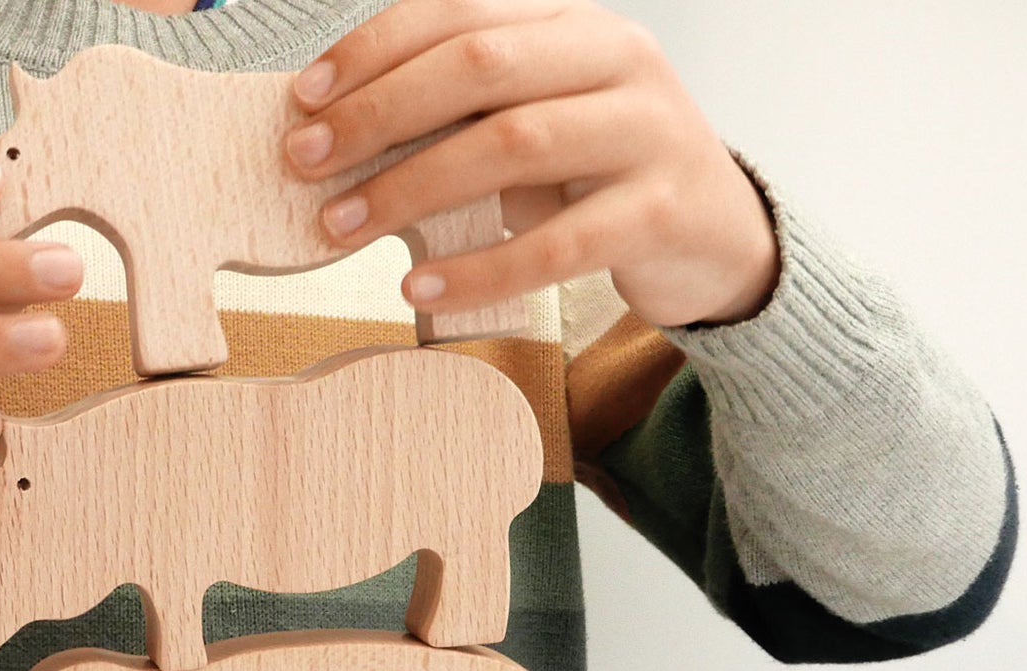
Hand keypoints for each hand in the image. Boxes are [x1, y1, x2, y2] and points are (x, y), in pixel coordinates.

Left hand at [284, 0, 779, 329]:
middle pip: (479, 67)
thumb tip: (339, 130)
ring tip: (341, 226)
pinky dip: (480, 268)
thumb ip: (468, 112)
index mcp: (577, 23)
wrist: (722, 239)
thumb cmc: (607, 177)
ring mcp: (648, 132)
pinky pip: (558, 243)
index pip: (461, 13)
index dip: (374, 51)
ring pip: (512, 145)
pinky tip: (422, 287)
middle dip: (378, 114)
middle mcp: (618, 59)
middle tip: (304, 160)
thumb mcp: (544, 120)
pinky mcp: (662, 212)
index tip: (303, 98)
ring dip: (410, 188)